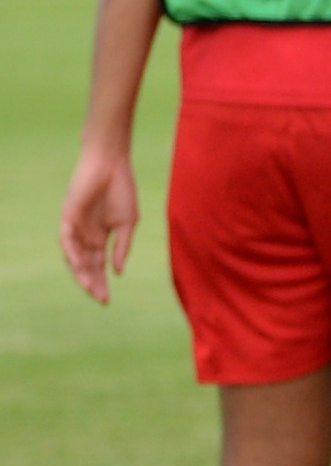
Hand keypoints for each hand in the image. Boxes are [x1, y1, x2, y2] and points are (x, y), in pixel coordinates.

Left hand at [58, 144, 139, 303]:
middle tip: (100, 299)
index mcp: (100, 237)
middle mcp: (85, 235)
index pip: (99, 265)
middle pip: (86, 265)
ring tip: (90, 287)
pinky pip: (67, 239)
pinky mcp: (68, 216)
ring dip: (81, 272)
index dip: (103, 282)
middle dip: (93, 282)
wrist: (111, 165)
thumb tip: (118, 271)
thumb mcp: (128, 224)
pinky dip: (72, 252)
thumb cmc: (122, 190)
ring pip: (74, 256)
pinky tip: (80, 265)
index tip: (108, 300)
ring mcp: (75, 226)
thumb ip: (122, 247)